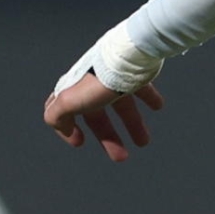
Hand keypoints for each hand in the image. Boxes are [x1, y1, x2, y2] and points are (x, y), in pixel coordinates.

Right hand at [44, 71, 164, 161]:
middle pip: (99, 115)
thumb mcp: (69, 101)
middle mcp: (93, 83)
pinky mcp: (134, 73)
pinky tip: (158, 107)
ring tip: (144, 142)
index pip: (64, 110)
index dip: (67, 128)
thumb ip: (56, 115)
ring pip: (123, 106)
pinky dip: (150, 99)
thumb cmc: (97, 79)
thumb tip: (60, 126)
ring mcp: (114, 78)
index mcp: (75, 90)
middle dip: (109, 138)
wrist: (127, 56)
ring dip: (133, 125)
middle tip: (121, 157)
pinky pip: (142, 88)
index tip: (79, 142)